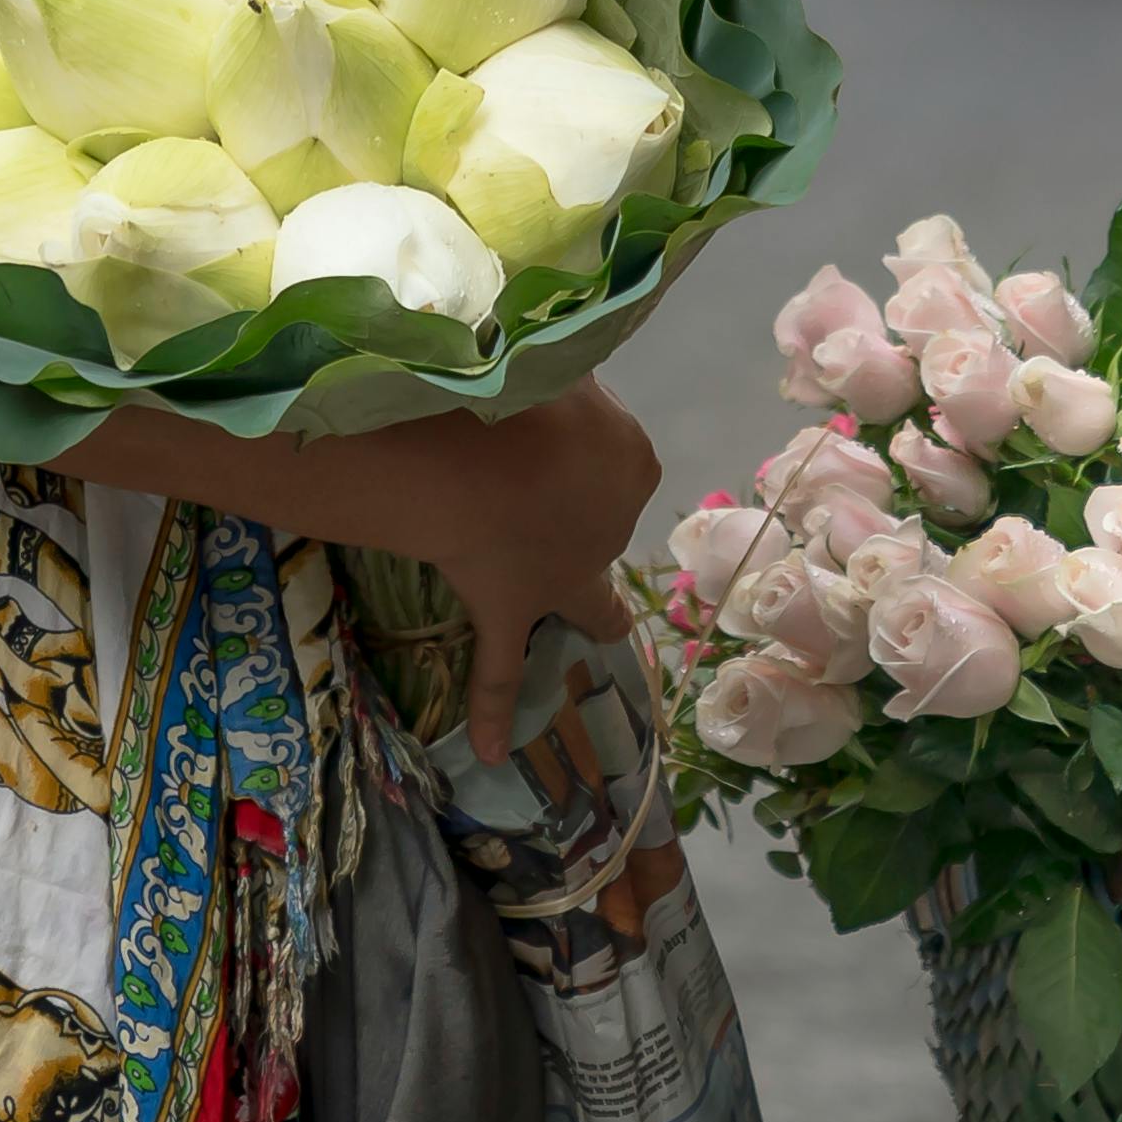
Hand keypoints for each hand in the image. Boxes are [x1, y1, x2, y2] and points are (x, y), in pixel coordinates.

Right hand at [426, 382, 663, 746]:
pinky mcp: (511, 613)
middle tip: (524, 478)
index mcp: (632, 462)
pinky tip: (492, 751)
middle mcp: (610, 529)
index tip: (546, 427)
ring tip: (594, 625)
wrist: (489, 450)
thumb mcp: (563, 369)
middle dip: (573, 505)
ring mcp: (563, 580)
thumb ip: (563, 385)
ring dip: (583, 605)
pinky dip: (495, 710)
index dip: (581, 445)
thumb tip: (548, 378)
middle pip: (599, 518)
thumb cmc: (529, 394)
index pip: (614, 454)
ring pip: (587, 601)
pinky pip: (501, 670)